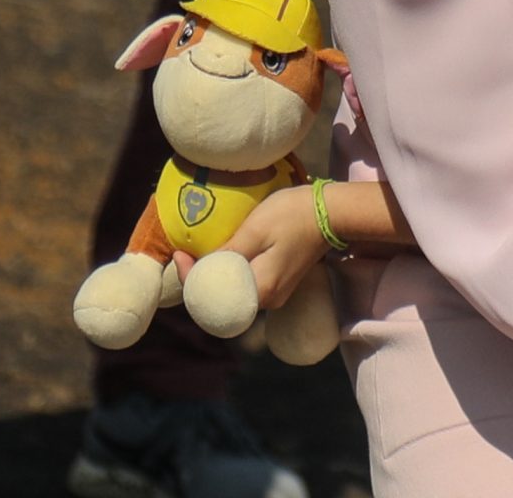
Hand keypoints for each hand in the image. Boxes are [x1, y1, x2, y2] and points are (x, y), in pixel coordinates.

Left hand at [172, 185, 330, 309]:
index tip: (178, 253)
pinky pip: (248, 284)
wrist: (333, 211)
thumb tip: (198, 271)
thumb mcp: (254, 230)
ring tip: (202, 252)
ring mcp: (276, 294)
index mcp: (260, 291)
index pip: (212, 296)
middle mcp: (268, 301)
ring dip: (217, 275)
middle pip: (223, 297)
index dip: (190, 277)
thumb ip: (226, 255)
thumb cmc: (293, 216)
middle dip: (201, 278)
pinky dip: (233, 273)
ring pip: (235, 291)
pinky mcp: (281, 283)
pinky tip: (227, 254)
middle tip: (186, 253)